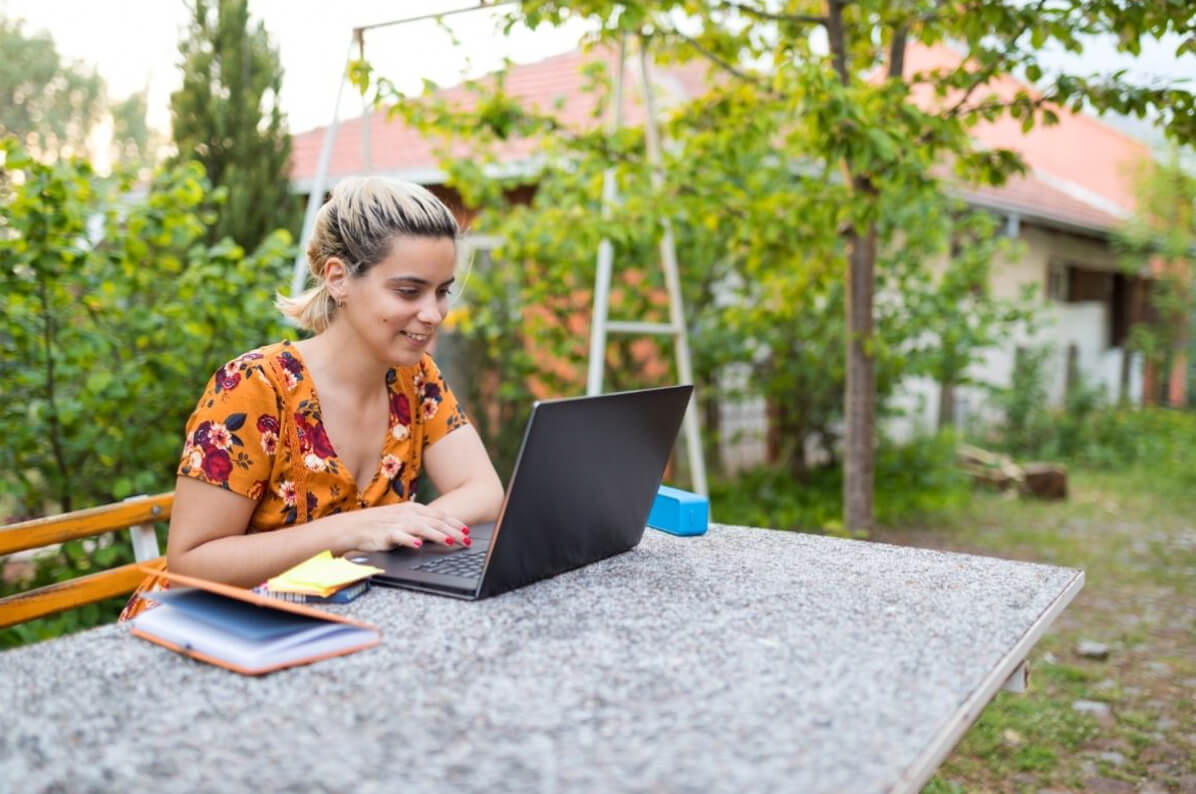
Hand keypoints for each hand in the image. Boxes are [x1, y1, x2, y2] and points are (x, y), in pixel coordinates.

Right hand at [349, 501, 470, 551]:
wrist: (353, 526)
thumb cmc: (379, 524)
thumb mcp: (403, 519)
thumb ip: (420, 523)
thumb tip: (441, 530)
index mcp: (414, 509)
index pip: (439, 515)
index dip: (455, 523)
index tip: (467, 530)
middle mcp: (408, 514)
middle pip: (435, 522)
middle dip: (453, 531)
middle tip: (467, 540)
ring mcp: (397, 523)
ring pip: (422, 528)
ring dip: (437, 534)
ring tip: (449, 541)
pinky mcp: (386, 534)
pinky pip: (400, 536)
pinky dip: (410, 540)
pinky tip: (418, 545)